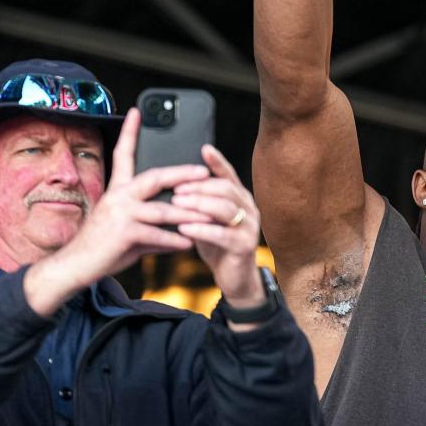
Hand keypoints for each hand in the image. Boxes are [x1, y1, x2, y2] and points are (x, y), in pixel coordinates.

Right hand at [26, 109, 211, 315]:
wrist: (75, 266)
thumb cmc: (103, 246)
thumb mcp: (127, 228)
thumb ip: (151, 223)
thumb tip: (178, 227)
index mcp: (117, 189)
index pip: (123, 154)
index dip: (130, 133)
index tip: (136, 112)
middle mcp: (118, 196)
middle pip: (155, 177)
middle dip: (182, 174)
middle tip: (203, 171)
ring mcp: (120, 214)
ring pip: (162, 209)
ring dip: (189, 214)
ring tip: (209, 216)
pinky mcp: (123, 234)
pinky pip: (156, 235)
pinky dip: (174, 240)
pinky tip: (189, 243)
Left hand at [171, 145, 264, 308]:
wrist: (234, 278)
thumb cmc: (217, 246)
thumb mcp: (208, 220)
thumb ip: (201, 203)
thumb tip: (177, 184)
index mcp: (240, 198)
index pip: (229, 175)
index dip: (217, 161)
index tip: (204, 148)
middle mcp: (249, 208)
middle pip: (226, 189)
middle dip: (199, 187)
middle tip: (176, 189)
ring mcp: (250, 227)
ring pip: (225, 208)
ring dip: (199, 205)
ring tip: (177, 205)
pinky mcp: (244, 246)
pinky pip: (222, 234)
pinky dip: (202, 230)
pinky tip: (185, 229)